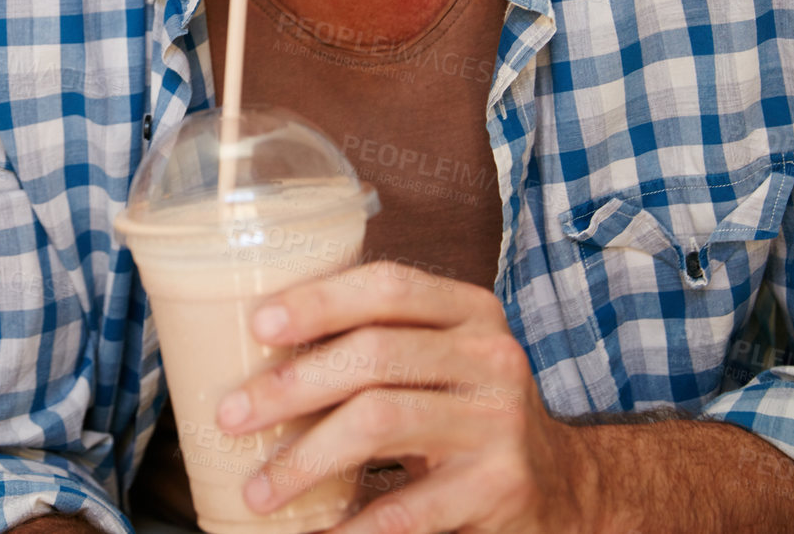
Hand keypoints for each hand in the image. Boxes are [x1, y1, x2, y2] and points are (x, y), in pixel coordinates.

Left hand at [217, 261, 589, 533]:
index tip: (259, 326)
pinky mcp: (502, 487)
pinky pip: (410, 507)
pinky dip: (354, 525)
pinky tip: (317, 532)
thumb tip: (253, 347)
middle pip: (372, 357)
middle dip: (289, 388)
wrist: (563, 484)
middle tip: (230, 416)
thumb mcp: (439, 357)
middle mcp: (491, 357)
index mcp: (468, 311)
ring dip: (305, 460)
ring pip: (381, 423)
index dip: (319, 300)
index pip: (388, 286)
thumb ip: (376, 339)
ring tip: (259, 490)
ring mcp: (500, 423)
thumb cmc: (465, 409)